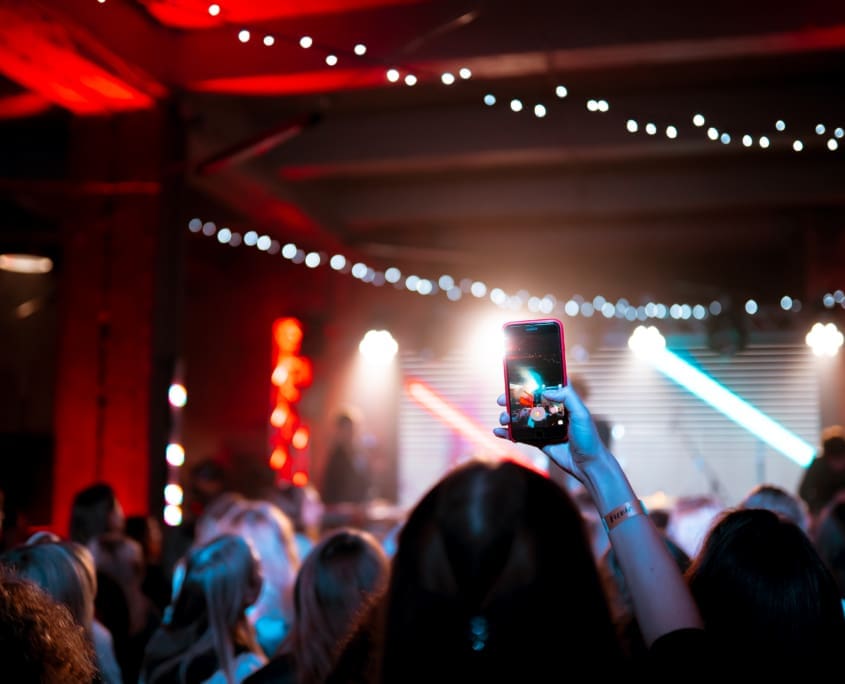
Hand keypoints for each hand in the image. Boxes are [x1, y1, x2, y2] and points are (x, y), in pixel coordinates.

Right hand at [495, 384, 609, 482]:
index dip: (529, 384)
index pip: (543, 388)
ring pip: (521, 418)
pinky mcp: (539, 440)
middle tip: (501, 400)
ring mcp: (543, 427)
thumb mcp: (581, 414)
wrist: (587, 465)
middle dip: (512, 400)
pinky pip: (520, 434)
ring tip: (503, 418)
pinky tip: (498, 431)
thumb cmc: (588, 438)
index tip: (515, 381)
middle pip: (528, 402)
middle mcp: (551, 412)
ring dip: (509, 416)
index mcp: (562, 403)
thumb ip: (567, 397)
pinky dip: (508, 433)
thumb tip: (546, 390)